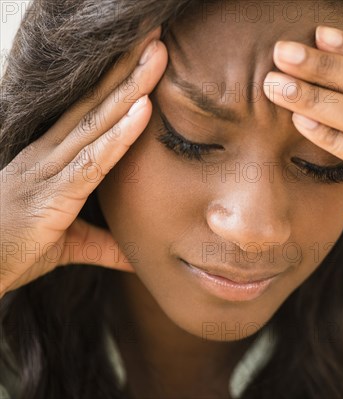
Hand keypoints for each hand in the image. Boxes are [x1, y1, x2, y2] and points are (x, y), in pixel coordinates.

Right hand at [0, 28, 167, 298]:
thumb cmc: (12, 250)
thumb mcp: (67, 244)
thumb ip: (103, 244)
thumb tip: (135, 254)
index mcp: (54, 158)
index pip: (92, 111)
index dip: (119, 82)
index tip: (145, 55)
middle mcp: (52, 154)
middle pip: (97, 102)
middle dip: (130, 68)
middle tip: (157, 35)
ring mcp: (52, 169)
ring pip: (99, 120)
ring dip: (132, 87)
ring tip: (158, 54)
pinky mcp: (54, 194)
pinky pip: (93, 159)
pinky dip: (119, 134)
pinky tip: (142, 110)